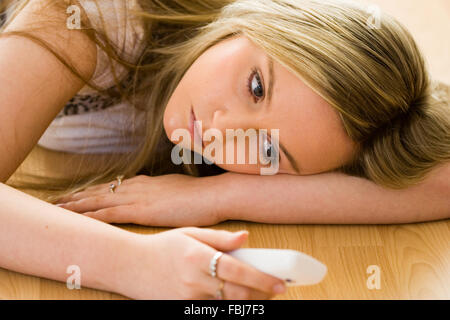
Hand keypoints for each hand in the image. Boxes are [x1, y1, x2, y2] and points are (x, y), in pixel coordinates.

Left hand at [54, 174, 224, 226]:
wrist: (212, 195)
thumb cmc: (200, 195)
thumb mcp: (177, 191)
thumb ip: (161, 193)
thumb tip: (155, 197)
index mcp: (146, 183)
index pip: (112, 187)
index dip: (93, 191)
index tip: (77, 195)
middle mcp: (137, 187)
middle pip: (101, 191)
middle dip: (78, 196)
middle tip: (58, 200)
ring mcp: (138, 197)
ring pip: (100, 200)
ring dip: (77, 204)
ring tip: (58, 207)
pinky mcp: (142, 209)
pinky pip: (111, 212)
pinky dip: (92, 214)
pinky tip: (78, 216)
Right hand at [117, 227, 286, 298]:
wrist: (130, 265)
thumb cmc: (163, 246)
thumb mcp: (190, 233)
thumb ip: (220, 237)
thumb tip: (246, 237)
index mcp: (197, 257)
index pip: (236, 270)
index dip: (261, 279)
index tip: (279, 284)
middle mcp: (193, 281)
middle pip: (236, 294)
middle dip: (261, 295)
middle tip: (274, 290)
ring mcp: (186, 299)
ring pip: (227, 307)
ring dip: (247, 303)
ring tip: (258, 294)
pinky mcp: (181, 308)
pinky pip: (211, 311)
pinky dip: (227, 307)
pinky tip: (234, 300)